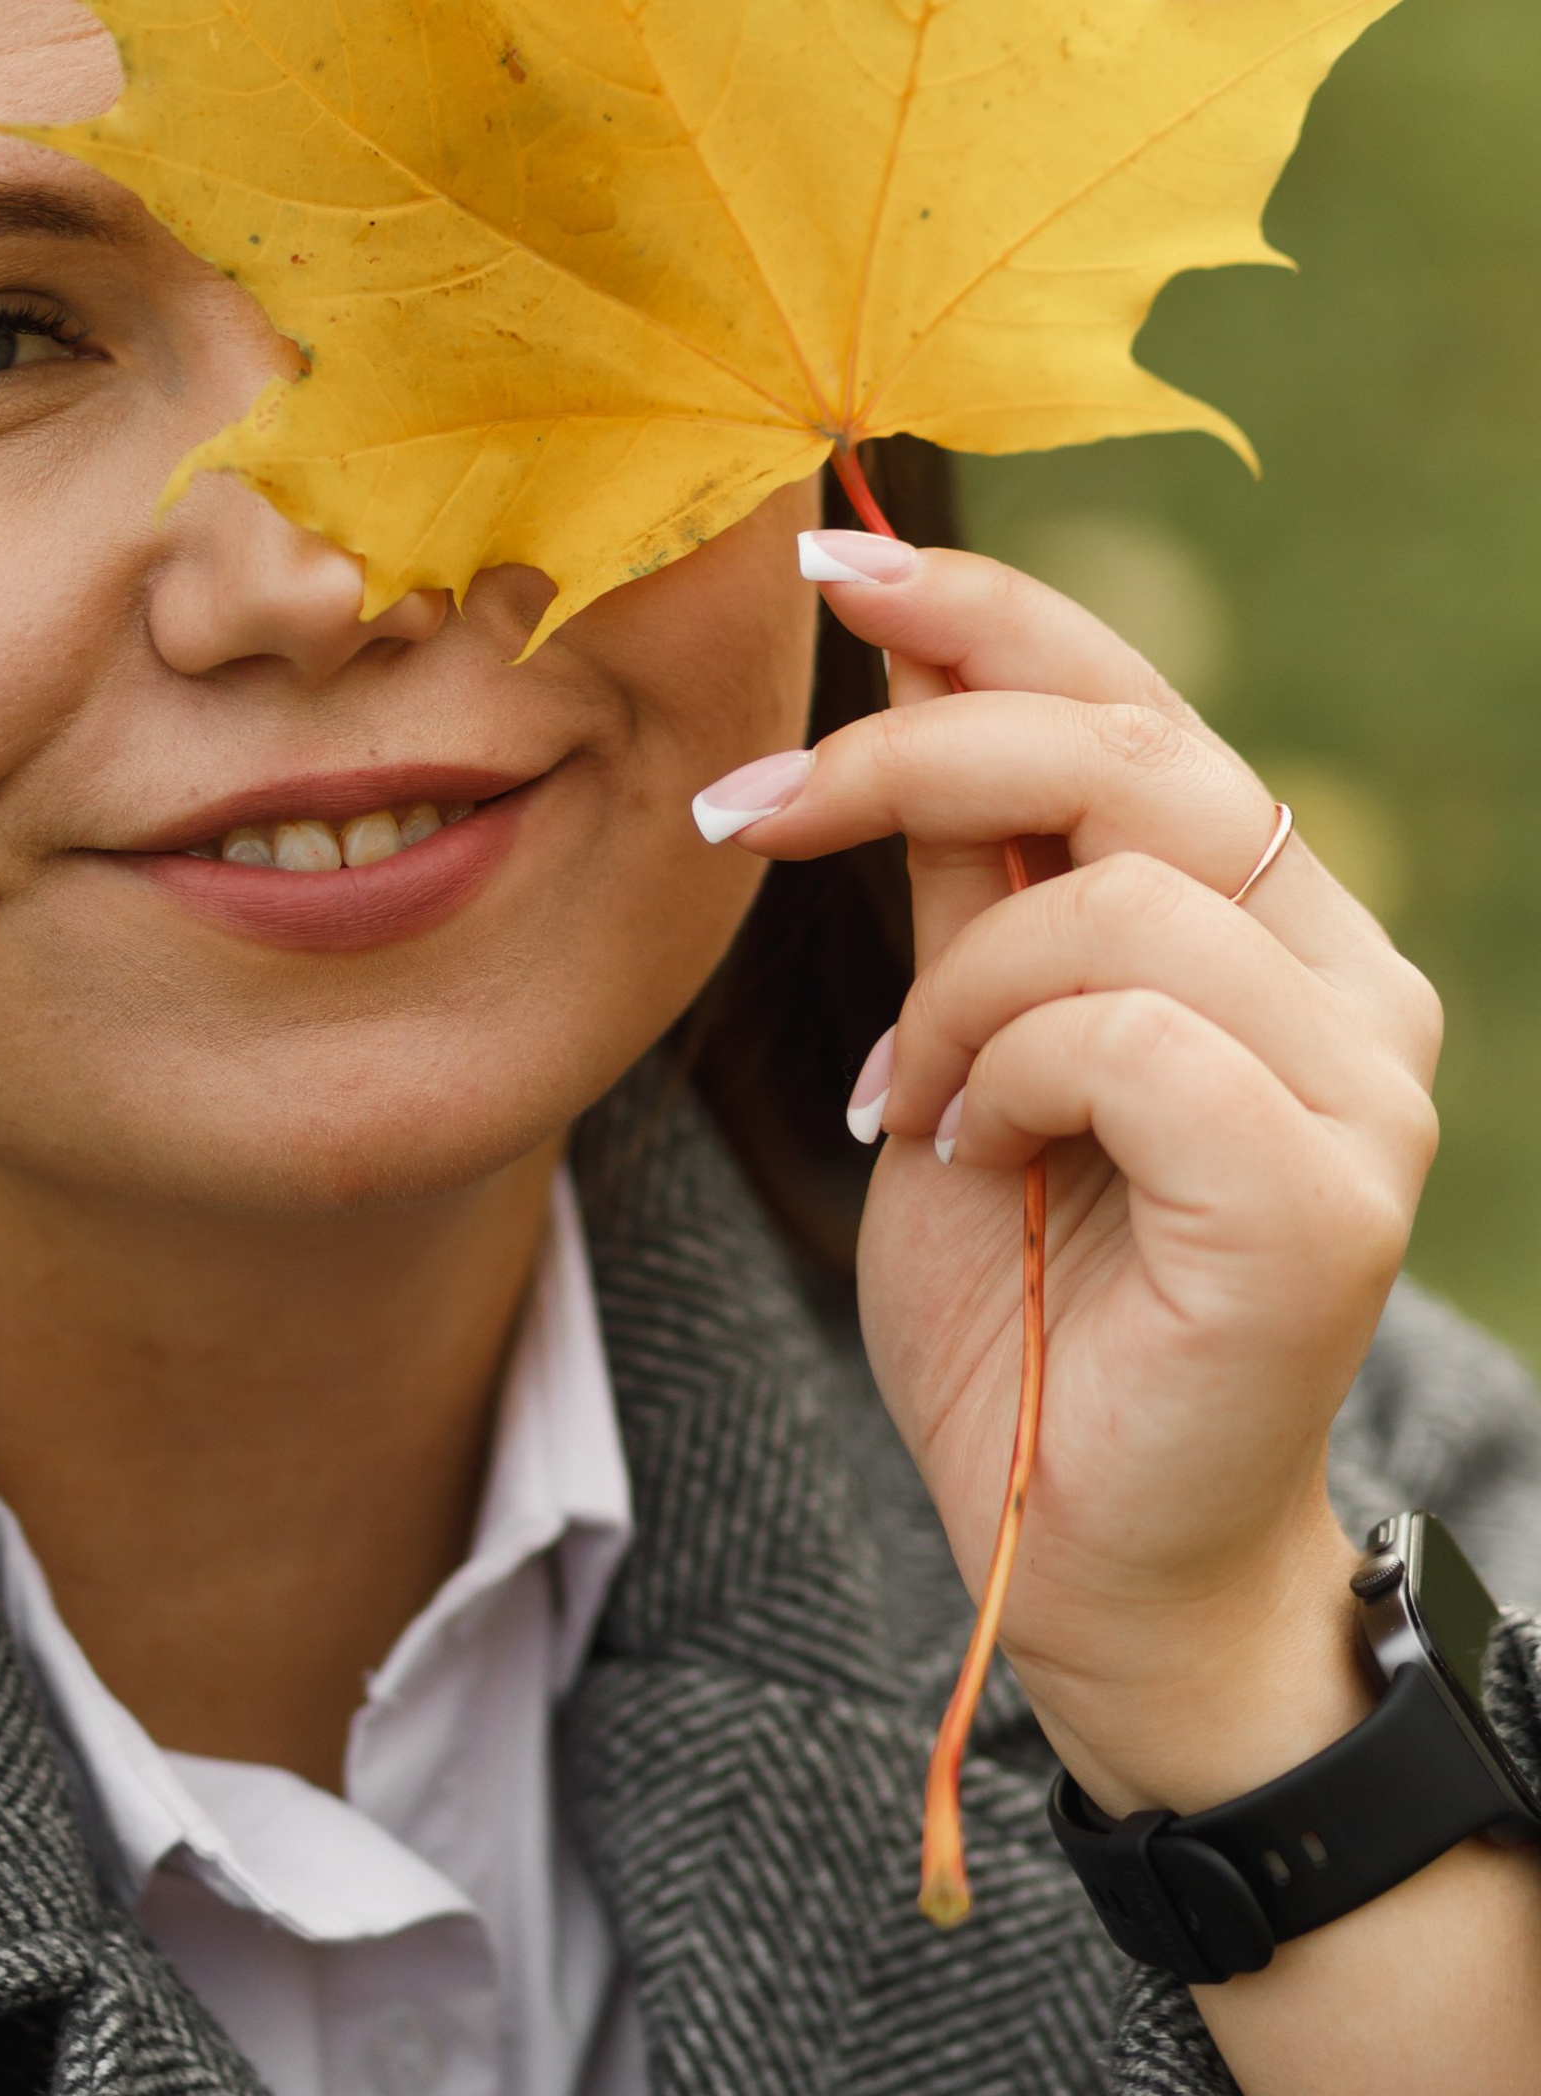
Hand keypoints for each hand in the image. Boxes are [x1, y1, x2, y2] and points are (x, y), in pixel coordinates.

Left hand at [696, 530, 1441, 1816]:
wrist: (1079, 1534)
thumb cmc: (1017, 1290)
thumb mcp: (955, 1040)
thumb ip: (957, 874)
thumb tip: (897, 667)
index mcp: (1261, 918)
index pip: (1133, 699)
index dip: (980, 614)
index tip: (820, 562)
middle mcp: (1342, 974)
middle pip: (1130, 754)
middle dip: (907, 757)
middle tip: (741, 813)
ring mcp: (1357, 1081)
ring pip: (1115, 896)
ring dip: (948, 989)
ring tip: (907, 1101)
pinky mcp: (1326, 1190)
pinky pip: (1127, 1032)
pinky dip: (1001, 1074)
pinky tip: (969, 1158)